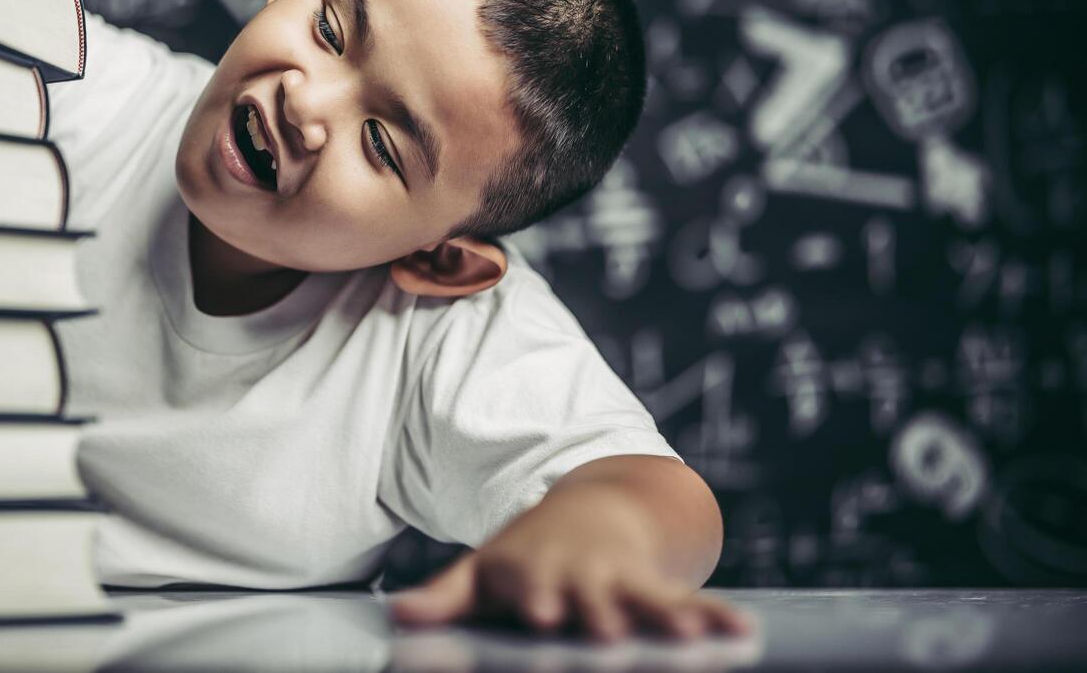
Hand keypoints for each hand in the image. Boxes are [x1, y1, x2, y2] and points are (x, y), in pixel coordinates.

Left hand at [389, 483, 750, 640]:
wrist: (592, 506)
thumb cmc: (529, 554)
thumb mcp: (484, 570)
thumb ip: (446, 597)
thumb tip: (398, 616)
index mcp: (538, 576)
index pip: (538, 590)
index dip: (541, 599)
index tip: (543, 613)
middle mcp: (585, 578)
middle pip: (595, 599)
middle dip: (603, 615)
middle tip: (609, 632)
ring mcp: (625, 582)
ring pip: (647, 601)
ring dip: (666, 616)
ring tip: (687, 635)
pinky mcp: (658, 589)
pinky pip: (691, 603)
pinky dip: (717, 616)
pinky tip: (742, 633)